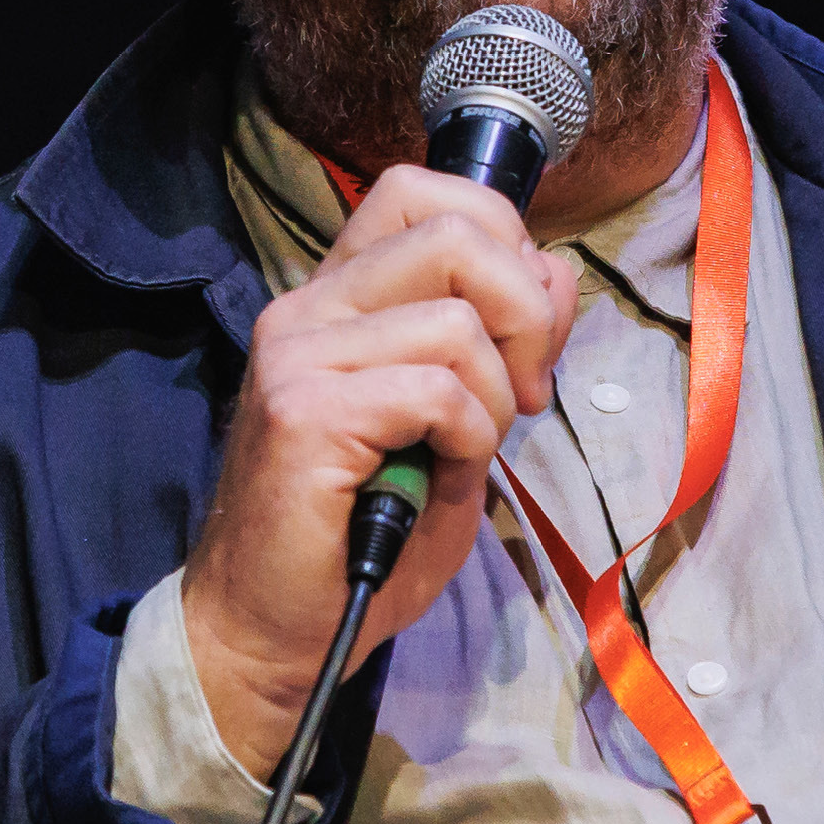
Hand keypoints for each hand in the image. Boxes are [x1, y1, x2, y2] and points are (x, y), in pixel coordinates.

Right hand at [179, 169, 577, 773]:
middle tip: (523, 399)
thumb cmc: (361, 536)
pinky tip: (437, 480)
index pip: (423, 192)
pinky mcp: (306, 412)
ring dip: (496, 402)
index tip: (522, 335)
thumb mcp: (456, 423)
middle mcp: (309, 307)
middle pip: (458, 233)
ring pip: (460, 322)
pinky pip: (439, 391)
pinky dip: (468, 441)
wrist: (269, 631)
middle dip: (528, 315)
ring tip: (459, 458)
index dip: (504, 240)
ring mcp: (300, 354)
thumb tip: (554, 276)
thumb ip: (499, 344)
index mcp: (338, 297)